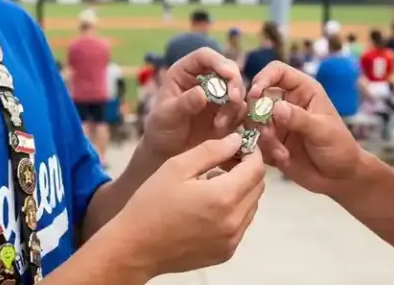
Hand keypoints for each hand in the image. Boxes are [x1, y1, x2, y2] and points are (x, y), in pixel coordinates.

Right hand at [110, 133, 265, 276]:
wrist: (135, 248)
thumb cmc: (151, 203)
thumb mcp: (177, 167)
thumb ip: (211, 150)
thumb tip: (237, 140)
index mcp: (223, 197)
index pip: (256, 169)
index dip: (252, 153)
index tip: (240, 145)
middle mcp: (234, 221)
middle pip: (258, 187)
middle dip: (248, 171)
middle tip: (225, 163)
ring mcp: (232, 240)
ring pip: (251, 206)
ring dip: (241, 191)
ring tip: (214, 184)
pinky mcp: (226, 252)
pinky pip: (241, 224)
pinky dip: (234, 211)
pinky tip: (210, 206)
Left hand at [142, 48, 247, 159]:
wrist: (167, 150)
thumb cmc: (161, 128)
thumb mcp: (167, 116)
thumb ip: (184, 104)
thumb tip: (202, 93)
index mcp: (185, 72)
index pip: (204, 57)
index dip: (218, 62)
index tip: (228, 74)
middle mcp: (204, 79)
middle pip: (228, 69)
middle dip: (234, 83)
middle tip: (233, 99)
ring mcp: (217, 94)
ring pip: (237, 89)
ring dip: (234, 105)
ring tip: (219, 125)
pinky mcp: (226, 110)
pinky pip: (240, 109)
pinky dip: (236, 118)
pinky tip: (221, 130)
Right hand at [248, 61, 363, 194]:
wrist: (340, 178)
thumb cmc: (340, 147)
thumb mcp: (323, 131)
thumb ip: (299, 118)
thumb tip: (275, 107)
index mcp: (303, 91)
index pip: (277, 72)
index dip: (263, 78)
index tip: (255, 95)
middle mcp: (286, 103)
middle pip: (257, 96)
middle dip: (257, 114)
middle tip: (268, 133)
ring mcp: (276, 123)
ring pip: (253, 120)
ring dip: (263, 136)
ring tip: (281, 152)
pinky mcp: (270, 142)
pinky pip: (255, 141)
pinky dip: (265, 150)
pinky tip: (283, 159)